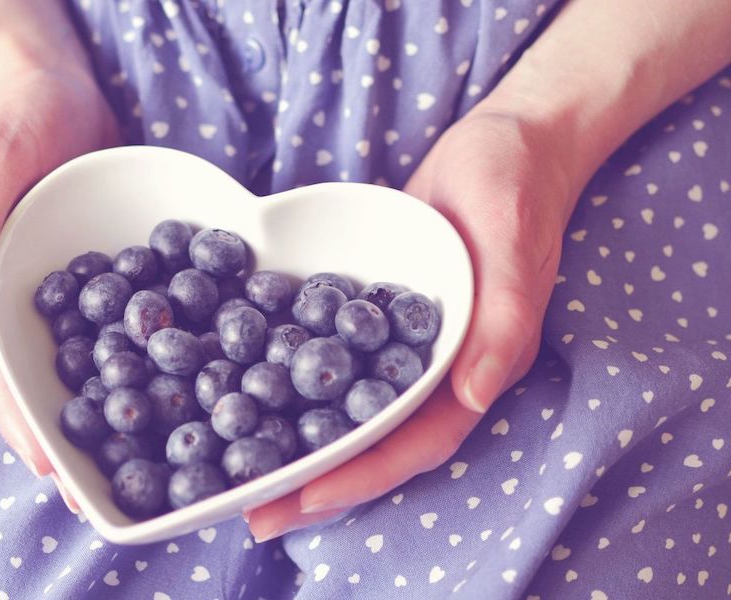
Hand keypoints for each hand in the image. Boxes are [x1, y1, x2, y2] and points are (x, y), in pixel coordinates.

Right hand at [0, 67, 119, 503]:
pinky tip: (189, 387)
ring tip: (152, 463)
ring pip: (89, 367)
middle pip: (42, 384)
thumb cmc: (7, 124)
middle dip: (72, 438)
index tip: (49, 472)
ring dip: (115, 410)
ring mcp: (67, 301)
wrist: (58, 92)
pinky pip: (129, 329)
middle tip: (107, 494)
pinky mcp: (109, 284)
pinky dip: (152, 358)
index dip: (19, 422)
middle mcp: (18, 309)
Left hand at [246, 107, 577, 540]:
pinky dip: (287, 375)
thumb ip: (504, 320)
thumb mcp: (515, 244)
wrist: (500, 143)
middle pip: (371, 440)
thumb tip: (475, 394)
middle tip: (250, 511)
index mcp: (473, 369)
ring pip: (342, 406)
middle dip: (314, 478)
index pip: (418, 441)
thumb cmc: (517, 187)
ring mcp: (396, 344)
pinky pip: (325, 354)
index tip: (305, 498)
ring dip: (294, 438)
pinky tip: (238, 386)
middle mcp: (431, 368)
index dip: (363, 474)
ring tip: (233, 468)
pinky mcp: (367, 312)